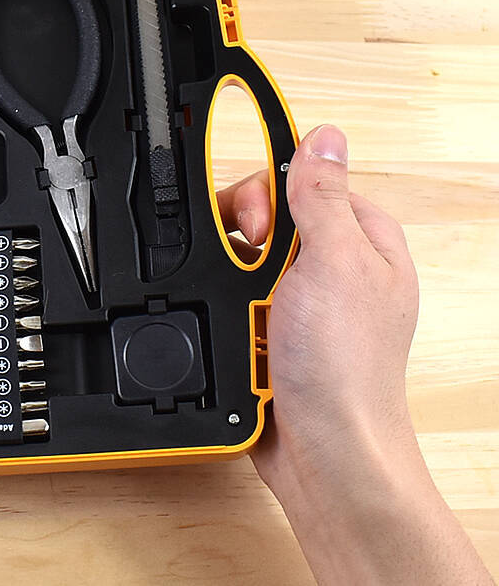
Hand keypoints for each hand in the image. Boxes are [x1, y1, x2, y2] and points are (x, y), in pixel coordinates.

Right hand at [218, 125, 489, 582]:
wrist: (323, 452)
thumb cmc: (346, 370)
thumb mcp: (334, 264)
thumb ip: (323, 197)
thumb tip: (324, 137)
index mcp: (362, 239)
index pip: (303, 180)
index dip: (268, 191)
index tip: (252, 218)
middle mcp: (334, 267)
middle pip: (263, 217)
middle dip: (241, 241)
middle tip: (252, 269)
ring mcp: (301, 301)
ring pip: (240, 259)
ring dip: (230, 282)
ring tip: (246, 309)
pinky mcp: (271, 332)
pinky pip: (230, 301)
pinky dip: (225, 312)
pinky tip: (235, 329)